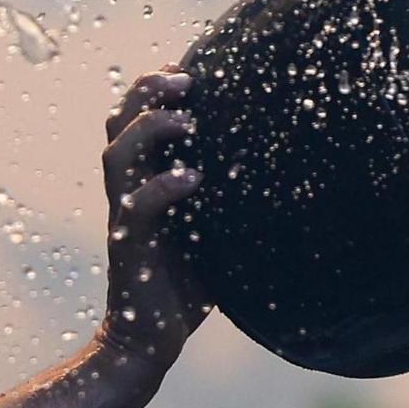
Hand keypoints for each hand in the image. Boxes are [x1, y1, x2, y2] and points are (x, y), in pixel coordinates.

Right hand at [98, 68, 212, 366]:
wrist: (150, 338)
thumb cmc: (187, 284)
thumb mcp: (215, 230)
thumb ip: (231, 199)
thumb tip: (290, 172)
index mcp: (144, 181)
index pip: (134, 120)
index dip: (153, 89)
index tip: (187, 69)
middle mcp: (129, 192)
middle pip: (119, 123)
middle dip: (147, 92)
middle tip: (185, 80)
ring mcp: (125, 218)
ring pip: (118, 155)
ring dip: (149, 128)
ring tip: (185, 119)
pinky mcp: (129, 247)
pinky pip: (137, 208)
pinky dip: (162, 187)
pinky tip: (192, 179)